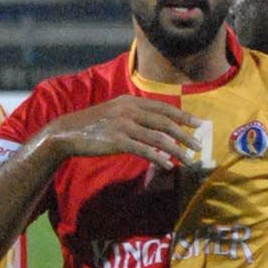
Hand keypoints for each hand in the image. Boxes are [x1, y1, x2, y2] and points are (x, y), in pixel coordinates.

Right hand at [46, 95, 202, 169]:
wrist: (68, 133)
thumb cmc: (93, 125)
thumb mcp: (115, 112)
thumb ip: (134, 115)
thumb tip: (155, 127)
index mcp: (130, 102)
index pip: (164, 109)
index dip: (183, 117)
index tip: (199, 124)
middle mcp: (129, 110)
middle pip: (165, 123)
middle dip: (186, 134)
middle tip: (199, 145)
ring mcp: (124, 125)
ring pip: (158, 138)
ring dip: (177, 150)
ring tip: (189, 160)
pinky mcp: (118, 141)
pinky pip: (144, 151)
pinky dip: (158, 159)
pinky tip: (168, 166)